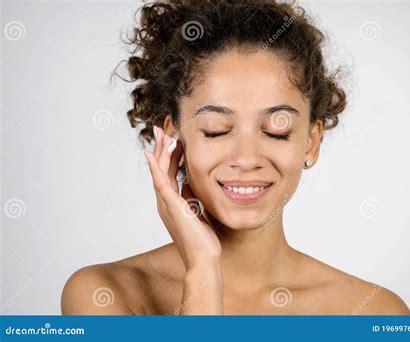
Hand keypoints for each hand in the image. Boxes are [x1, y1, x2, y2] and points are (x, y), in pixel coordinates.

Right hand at [144, 126, 221, 269]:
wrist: (203, 258)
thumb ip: (191, 197)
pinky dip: (155, 168)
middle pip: (160, 167)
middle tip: (162, 127)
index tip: (172, 136)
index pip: (168, 171)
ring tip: (162, 133)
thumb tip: (189, 183)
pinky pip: (161, 183)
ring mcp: (166, 204)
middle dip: (161, 146)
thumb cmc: (202, 238)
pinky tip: (150, 154)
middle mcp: (165, 201)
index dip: (169, 153)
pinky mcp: (171, 207)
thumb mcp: (197, 211)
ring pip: (159, 171)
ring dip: (160, 151)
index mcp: (171, 201)